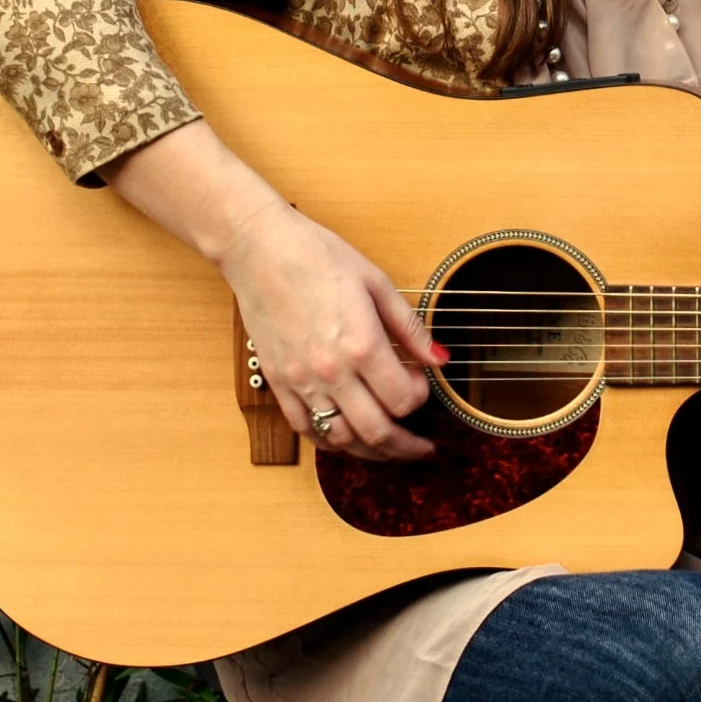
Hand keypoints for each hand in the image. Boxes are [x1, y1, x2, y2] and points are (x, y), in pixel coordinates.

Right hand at [216, 200, 445, 461]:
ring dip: (371, 452)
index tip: (422, 384)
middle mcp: (331, 371)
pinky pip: (306, 429)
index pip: (403, 400)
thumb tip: (440, 358)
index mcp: (361, 344)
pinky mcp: (279, 382)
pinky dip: (331, 442)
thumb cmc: (316, 257)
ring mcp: (301, 381)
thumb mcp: (376, 283)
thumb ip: (410, 327)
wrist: (260, 249)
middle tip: (421, 447)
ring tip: (389, 448)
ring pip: (341, 440)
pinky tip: (347, 437)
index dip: (421, 399)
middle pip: (376, 432)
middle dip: (406, 447)